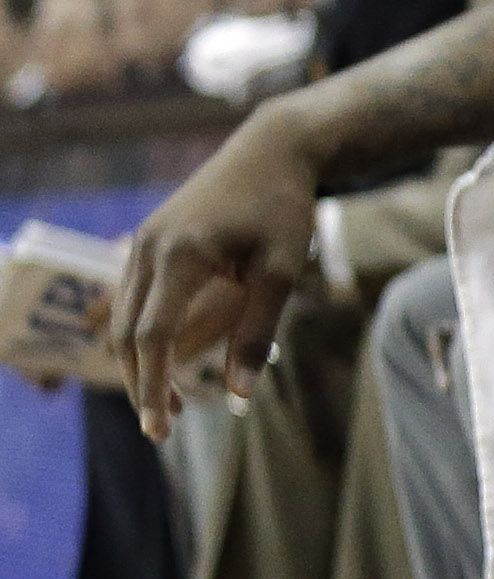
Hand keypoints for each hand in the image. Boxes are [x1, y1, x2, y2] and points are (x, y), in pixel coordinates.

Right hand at [111, 110, 327, 430]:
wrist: (272, 150)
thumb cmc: (284, 207)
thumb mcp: (283, 270)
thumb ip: (257, 331)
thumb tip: (242, 393)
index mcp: (181, 255)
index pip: (153, 335)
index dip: (153, 385)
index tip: (161, 428)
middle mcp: (150, 249)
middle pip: (129, 334)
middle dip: (142, 384)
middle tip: (164, 427)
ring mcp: (142, 243)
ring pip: (124, 319)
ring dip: (140, 364)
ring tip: (172, 404)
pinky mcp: (147, 242)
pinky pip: (133, 299)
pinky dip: (142, 335)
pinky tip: (167, 360)